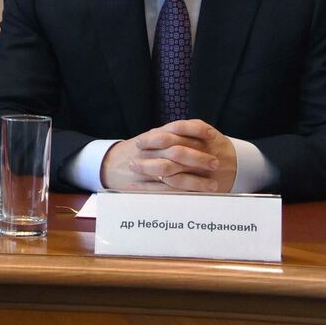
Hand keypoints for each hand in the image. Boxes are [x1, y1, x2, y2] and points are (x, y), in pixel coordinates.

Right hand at [100, 119, 236, 192]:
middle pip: (177, 152)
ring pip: (173, 175)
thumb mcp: (151, 137)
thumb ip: (172, 134)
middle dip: (198, 158)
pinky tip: (198, 197)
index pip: (177, 128)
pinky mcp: (143, 186)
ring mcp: (145, 169)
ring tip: (213, 186)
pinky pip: (165, 192)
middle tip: (216, 163)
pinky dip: (182, 194)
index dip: (196, 130)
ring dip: (195, 181)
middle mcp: (150, 150)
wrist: (109, 164)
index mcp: (154, 136)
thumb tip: (203, 132)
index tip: (212, 135)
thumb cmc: (137, 151)